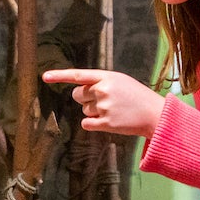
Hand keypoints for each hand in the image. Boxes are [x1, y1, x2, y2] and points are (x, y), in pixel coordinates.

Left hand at [41, 68, 164, 136]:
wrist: (154, 113)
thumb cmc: (136, 95)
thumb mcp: (119, 81)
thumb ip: (99, 82)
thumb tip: (78, 90)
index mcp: (106, 77)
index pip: (78, 75)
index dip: (60, 75)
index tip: (45, 77)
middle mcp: (103, 90)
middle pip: (77, 95)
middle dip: (85, 98)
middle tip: (103, 100)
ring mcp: (104, 107)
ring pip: (84, 110)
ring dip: (94, 111)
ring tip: (113, 110)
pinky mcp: (106, 123)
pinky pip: (87, 123)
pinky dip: (93, 124)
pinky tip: (108, 121)